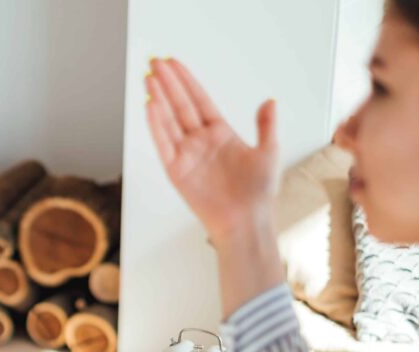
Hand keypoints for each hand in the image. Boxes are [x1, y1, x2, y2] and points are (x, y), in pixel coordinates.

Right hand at [145, 58, 279, 245]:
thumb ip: (266, 125)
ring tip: (149, 78)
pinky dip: (156, 125)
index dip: (186, 81)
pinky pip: (163, 144)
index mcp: (220, 134)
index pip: (199, 100)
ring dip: (158, 99)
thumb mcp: (269, 152)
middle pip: (180, 105)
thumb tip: (269, 101)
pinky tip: (150, 106)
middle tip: (155, 62)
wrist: (246, 222)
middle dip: (167, 83)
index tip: (174, 64)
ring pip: (169, 120)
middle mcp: (200, 142)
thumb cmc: (258, 193)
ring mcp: (187, 155)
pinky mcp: (176, 171)